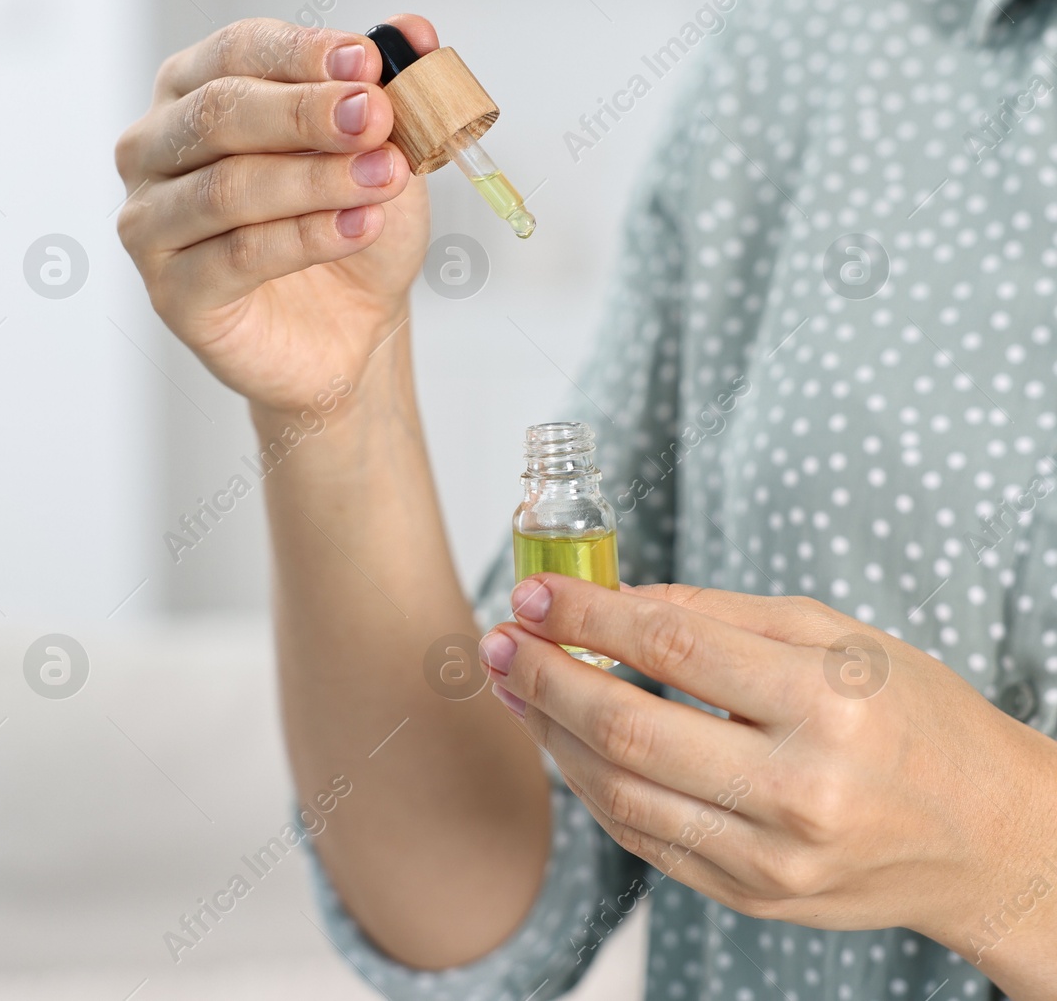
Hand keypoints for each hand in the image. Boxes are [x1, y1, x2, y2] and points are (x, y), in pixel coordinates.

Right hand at [114, 16, 433, 412]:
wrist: (351, 327)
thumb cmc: (348, 228)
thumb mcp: (383, 149)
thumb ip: (390, 88)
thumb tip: (414, 30)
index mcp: (193, 92)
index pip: (234, 52)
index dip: (301, 53)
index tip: (367, 62)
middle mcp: (156, 150)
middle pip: (219, 113)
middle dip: (305, 112)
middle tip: (374, 117)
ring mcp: (151, 223)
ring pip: (228, 188)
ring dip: (315, 180)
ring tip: (384, 177)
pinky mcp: (172, 293)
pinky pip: (237, 255)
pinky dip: (306, 238)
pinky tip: (358, 227)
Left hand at [478, 576, 1056, 987]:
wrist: (987, 837)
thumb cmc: (911, 717)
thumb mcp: (838, 636)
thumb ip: (720, 612)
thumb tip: (612, 598)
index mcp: (827, 701)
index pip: (673, 644)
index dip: (586, 614)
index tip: (533, 591)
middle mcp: (799, 787)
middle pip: (627, 727)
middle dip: (544, 678)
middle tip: (500, 642)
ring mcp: (773, 855)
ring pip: (618, 791)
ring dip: (550, 735)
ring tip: (517, 689)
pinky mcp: (753, 895)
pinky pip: (642, 838)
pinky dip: (590, 786)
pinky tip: (565, 744)